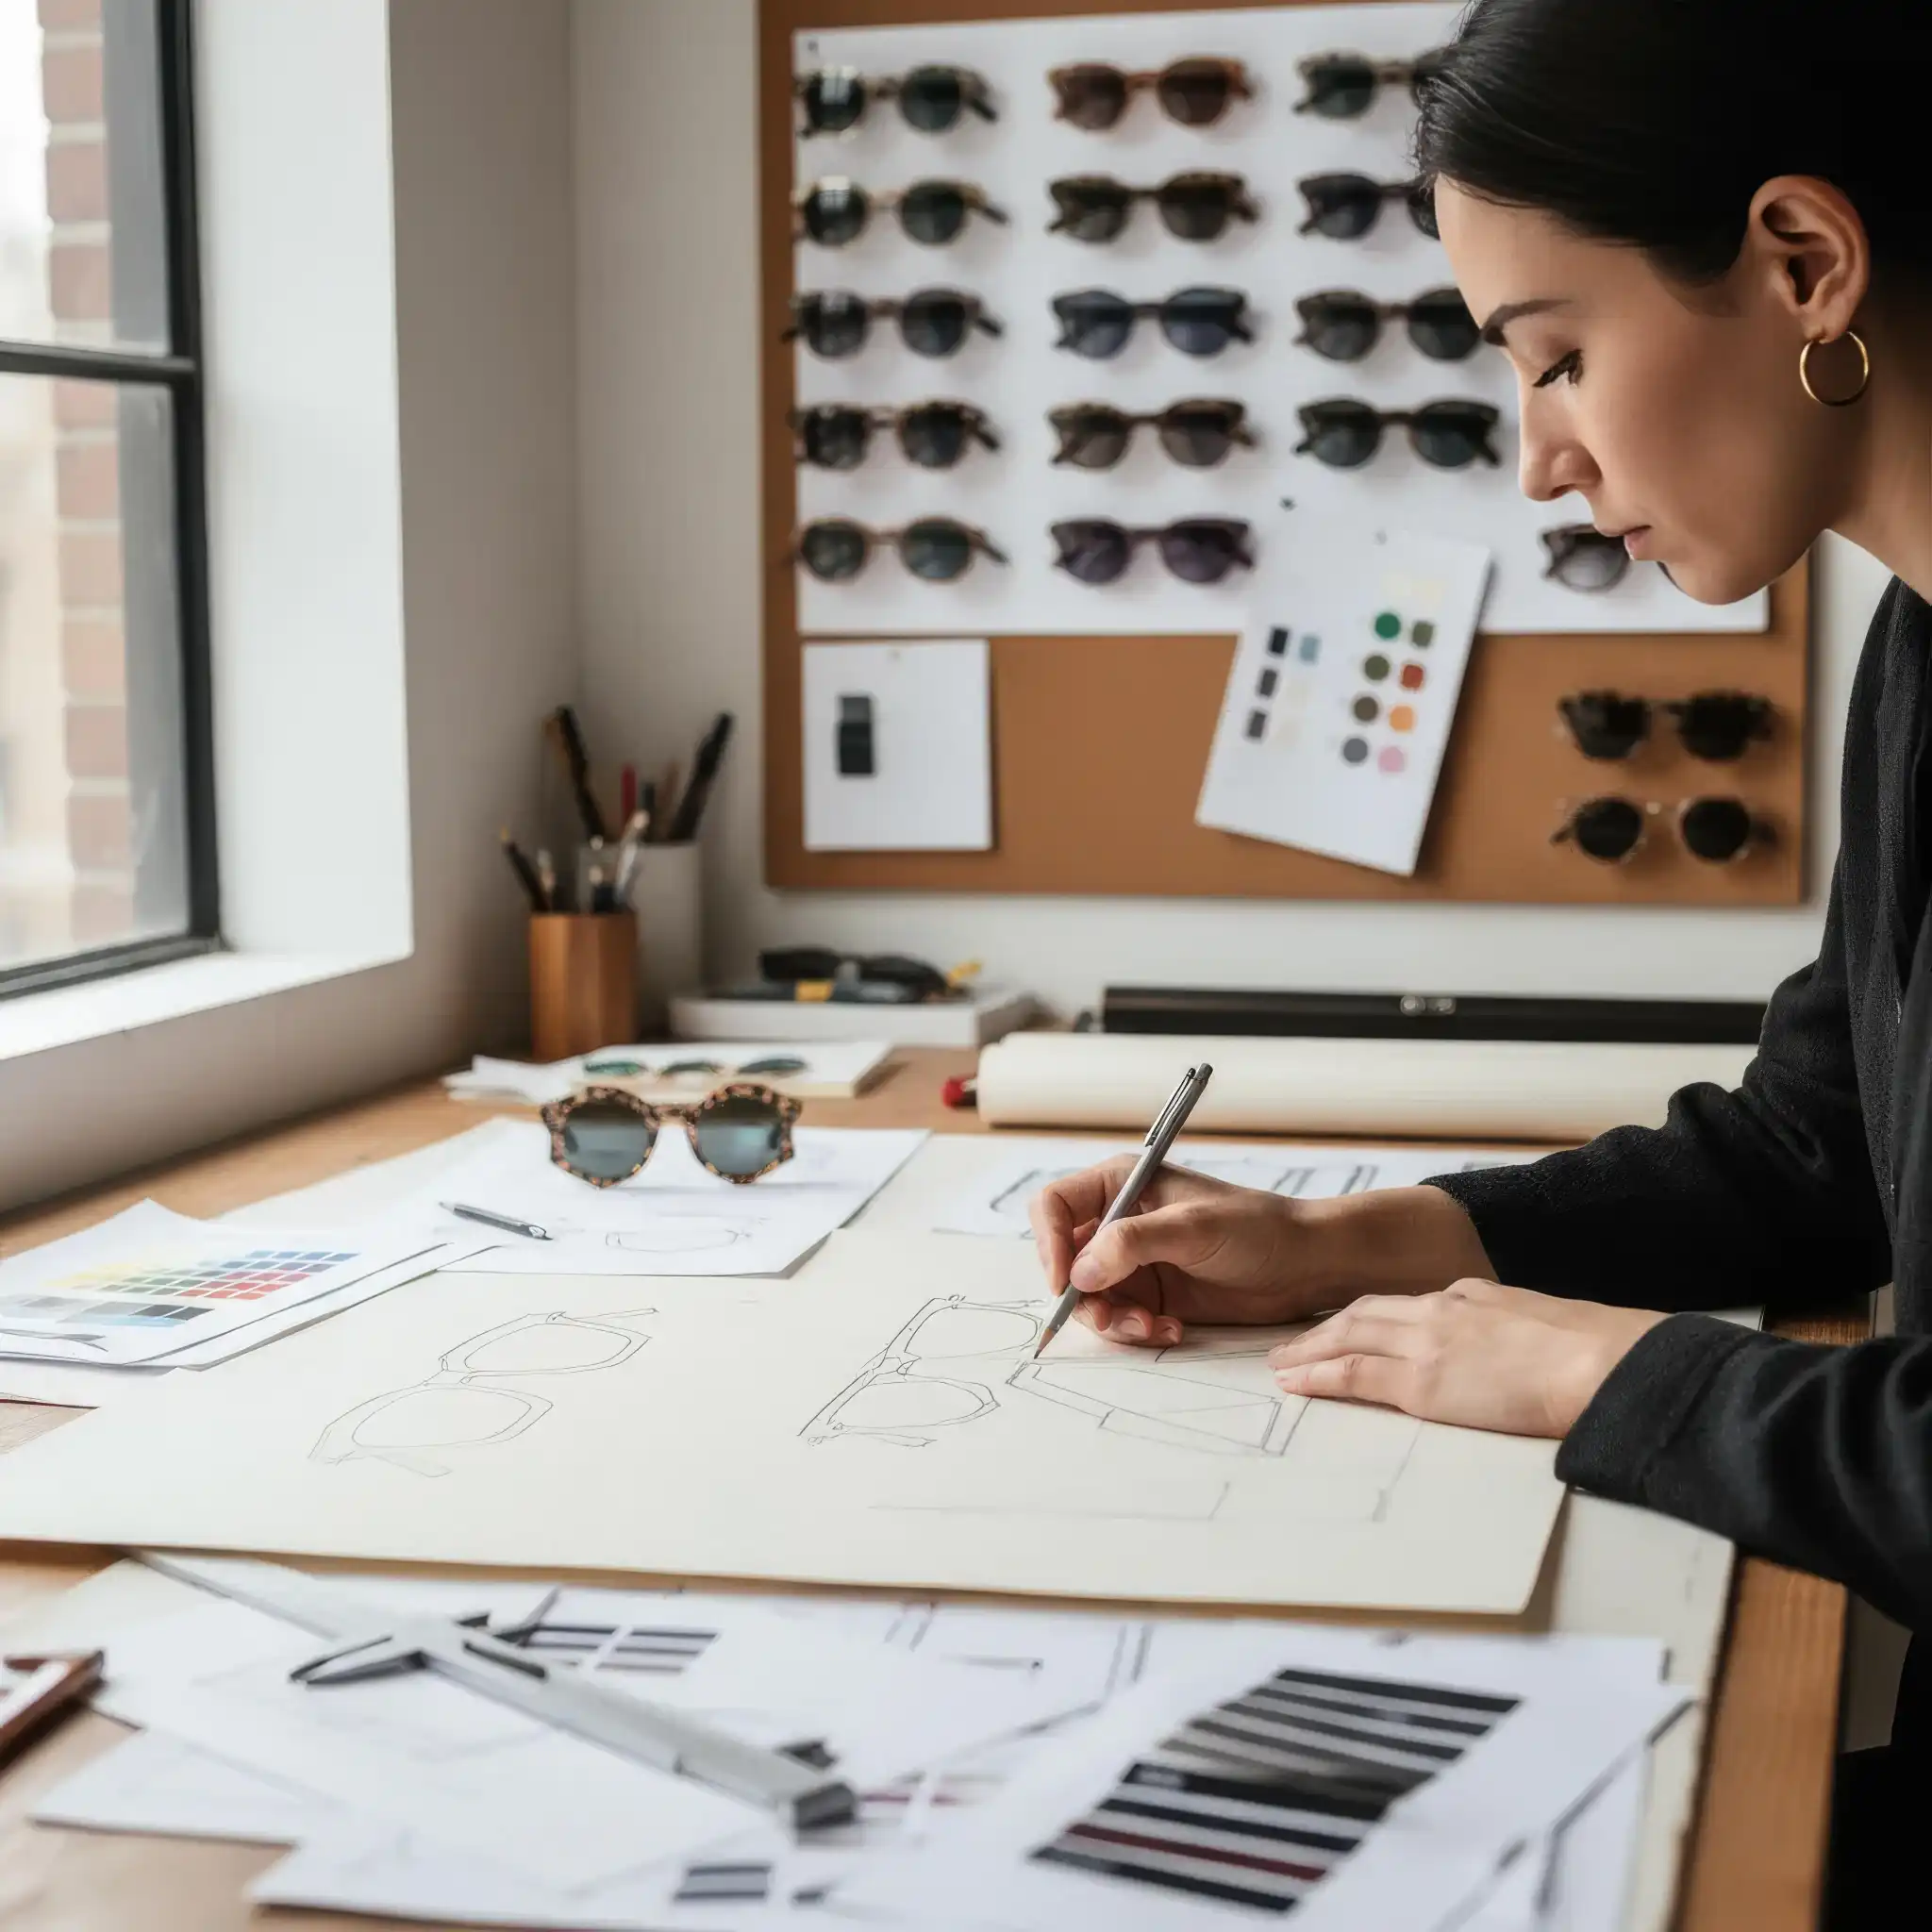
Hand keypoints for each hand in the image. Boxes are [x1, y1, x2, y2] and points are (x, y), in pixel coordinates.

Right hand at [1029, 1160, 1310, 1345]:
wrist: (1304, 1266)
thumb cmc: (1256, 1228)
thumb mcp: (1193, 1228)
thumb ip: (1132, 1243)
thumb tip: (1080, 1272)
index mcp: (1121, 1184)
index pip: (1054, 1206)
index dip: (1048, 1243)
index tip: (1064, 1282)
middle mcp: (1119, 1221)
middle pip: (1064, 1260)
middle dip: (1082, 1295)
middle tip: (1111, 1319)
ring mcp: (1133, 1262)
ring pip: (1088, 1297)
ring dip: (1112, 1320)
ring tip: (1152, 1326)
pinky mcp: (1151, 1295)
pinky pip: (1119, 1320)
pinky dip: (1135, 1331)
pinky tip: (1171, 1330)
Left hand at [1268, 1278, 1666, 1437]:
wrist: (1603, 1363)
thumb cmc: (1593, 1353)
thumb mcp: (1539, 1324)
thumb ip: (1508, 1331)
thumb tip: (1504, 1354)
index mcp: (1469, 1295)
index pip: (1403, 1304)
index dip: (1367, 1317)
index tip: (1342, 1328)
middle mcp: (1439, 1310)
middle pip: (1363, 1314)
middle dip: (1323, 1329)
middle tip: (1290, 1344)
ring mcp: (1428, 1344)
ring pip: (1348, 1338)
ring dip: (1308, 1350)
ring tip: (1279, 1364)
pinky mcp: (1424, 1384)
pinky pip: (1355, 1376)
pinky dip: (1319, 1377)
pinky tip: (1295, 1383)